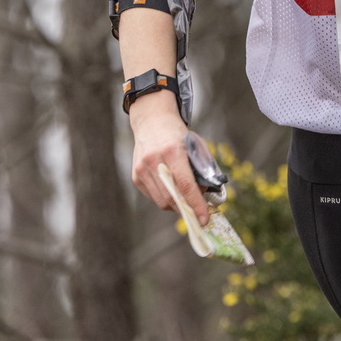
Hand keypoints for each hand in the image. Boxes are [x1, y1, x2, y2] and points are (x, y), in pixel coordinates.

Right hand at [128, 93, 208, 225]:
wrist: (152, 122)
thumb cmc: (178, 135)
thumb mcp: (195, 146)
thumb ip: (201, 169)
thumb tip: (204, 194)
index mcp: (172, 151)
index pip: (185, 185)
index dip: (196, 204)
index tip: (204, 219)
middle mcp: (154, 161)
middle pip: (172, 196)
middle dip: (187, 209)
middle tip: (199, 214)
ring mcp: (141, 169)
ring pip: (161, 201)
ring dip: (177, 206)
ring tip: (188, 202)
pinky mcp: (135, 176)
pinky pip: (153, 196)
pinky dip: (166, 199)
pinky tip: (174, 192)